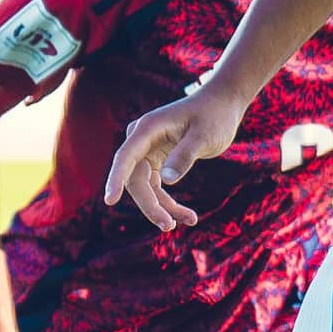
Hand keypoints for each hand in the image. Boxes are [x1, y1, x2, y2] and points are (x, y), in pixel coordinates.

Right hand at [105, 81, 245, 232]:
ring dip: (163, 208)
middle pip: (135, 179)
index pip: (126, 157)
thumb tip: (166, 180)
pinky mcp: (156, 160)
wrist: (222, 105)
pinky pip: (156, 187)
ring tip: (190, 220)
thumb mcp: (204, 136)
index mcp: (148, 128)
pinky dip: (170, 203)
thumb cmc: (214, 116)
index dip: (116, 179)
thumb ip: (185, 155)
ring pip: (146, 188)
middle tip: (169, 226)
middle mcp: (141, 140)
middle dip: (150, 205)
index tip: (110, 200)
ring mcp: (147, 150)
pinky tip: (188, 217)